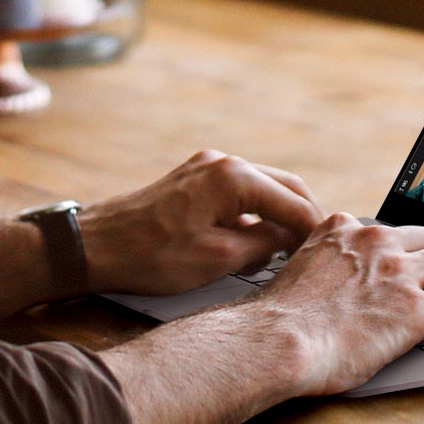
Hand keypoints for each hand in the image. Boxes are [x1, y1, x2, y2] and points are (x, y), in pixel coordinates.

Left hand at [80, 149, 323, 295]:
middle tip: (317, 251)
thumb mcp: (217, 259)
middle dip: (302, 218)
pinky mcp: (192, 181)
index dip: (314, 231)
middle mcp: (222, 163)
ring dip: (277, 218)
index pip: (293, 202)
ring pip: (260, 190)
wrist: (95, 246)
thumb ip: (263, 245)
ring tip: (286, 254)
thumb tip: (288, 240)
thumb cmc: (149, 255)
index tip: (328, 253)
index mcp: (232, 177)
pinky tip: (254, 245)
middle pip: (283, 187)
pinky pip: (237, 194)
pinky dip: (252, 216)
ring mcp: (205, 169)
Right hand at [252, 213, 423, 396]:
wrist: (275, 341)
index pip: (386, 230)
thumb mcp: (298, 270)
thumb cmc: (277, 320)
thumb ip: (322, 265)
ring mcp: (398, 273)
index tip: (402, 266)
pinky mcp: (416, 309)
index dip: (399, 251)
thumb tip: (331, 288)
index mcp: (342, 229)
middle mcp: (374, 242)